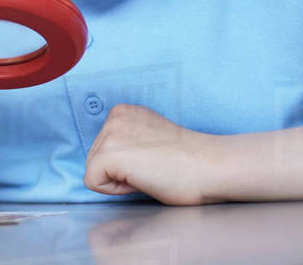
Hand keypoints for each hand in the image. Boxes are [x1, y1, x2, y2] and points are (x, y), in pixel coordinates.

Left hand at [83, 103, 224, 204]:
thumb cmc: (188, 161)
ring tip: (149, 172)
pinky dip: (115, 190)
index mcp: (122, 112)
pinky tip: (142, 180)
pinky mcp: (108, 154)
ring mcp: (110, 134)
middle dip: (118, 171)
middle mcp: (113, 117)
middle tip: (152, 169)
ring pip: (93, 169)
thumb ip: (127, 141)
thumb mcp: (148, 138)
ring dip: (118, 179)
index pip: (102, 148)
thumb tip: (112, 159)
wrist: (210, 167)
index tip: (152, 161)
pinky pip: (92, 181)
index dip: (125, 164)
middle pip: (94, 158)